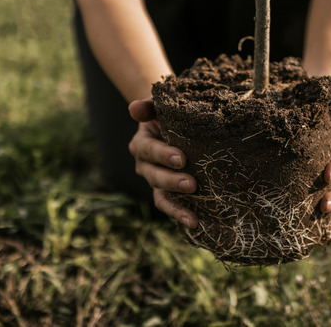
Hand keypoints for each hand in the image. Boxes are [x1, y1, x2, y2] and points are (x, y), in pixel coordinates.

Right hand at [128, 99, 198, 227]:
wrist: (177, 125)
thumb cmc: (170, 114)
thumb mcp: (160, 106)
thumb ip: (148, 106)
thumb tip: (134, 108)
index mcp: (142, 143)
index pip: (149, 150)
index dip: (163, 155)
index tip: (182, 159)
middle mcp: (145, 165)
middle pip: (154, 176)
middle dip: (172, 182)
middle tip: (192, 184)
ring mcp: (156, 181)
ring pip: (161, 197)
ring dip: (176, 208)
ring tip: (192, 218)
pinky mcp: (168, 192)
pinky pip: (171, 206)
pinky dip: (181, 216)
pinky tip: (196, 224)